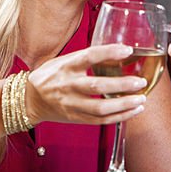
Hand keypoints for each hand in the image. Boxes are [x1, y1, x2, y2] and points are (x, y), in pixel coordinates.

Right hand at [24, 43, 148, 124]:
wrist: (29, 100)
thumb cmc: (50, 76)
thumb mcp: (62, 61)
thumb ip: (86, 57)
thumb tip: (118, 50)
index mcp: (65, 66)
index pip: (89, 56)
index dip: (109, 52)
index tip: (128, 50)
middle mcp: (67, 86)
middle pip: (97, 86)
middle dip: (122, 84)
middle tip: (140, 81)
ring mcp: (71, 105)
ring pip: (100, 108)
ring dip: (124, 105)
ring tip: (141, 99)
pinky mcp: (75, 118)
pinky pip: (100, 121)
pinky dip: (119, 117)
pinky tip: (134, 111)